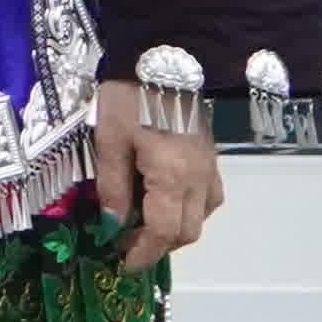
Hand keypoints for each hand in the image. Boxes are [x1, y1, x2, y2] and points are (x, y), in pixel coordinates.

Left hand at [86, 79, 223, 265]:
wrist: (161, 58)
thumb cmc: (130, 97)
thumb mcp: (109, 140)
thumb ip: (112, 186)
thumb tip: (111, 224)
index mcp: (173, 177)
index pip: (164, 232)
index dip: (143, 253)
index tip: (122, 263)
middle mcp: (199, 179)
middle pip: (187, 231)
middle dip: (158, 246)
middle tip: (127, 244)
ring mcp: (210, 168)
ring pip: (202, 216)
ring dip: (175, 229)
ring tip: (143, 223)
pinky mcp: (212, 156)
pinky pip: (208, 196)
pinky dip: (188, 209)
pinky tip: (165, 199)